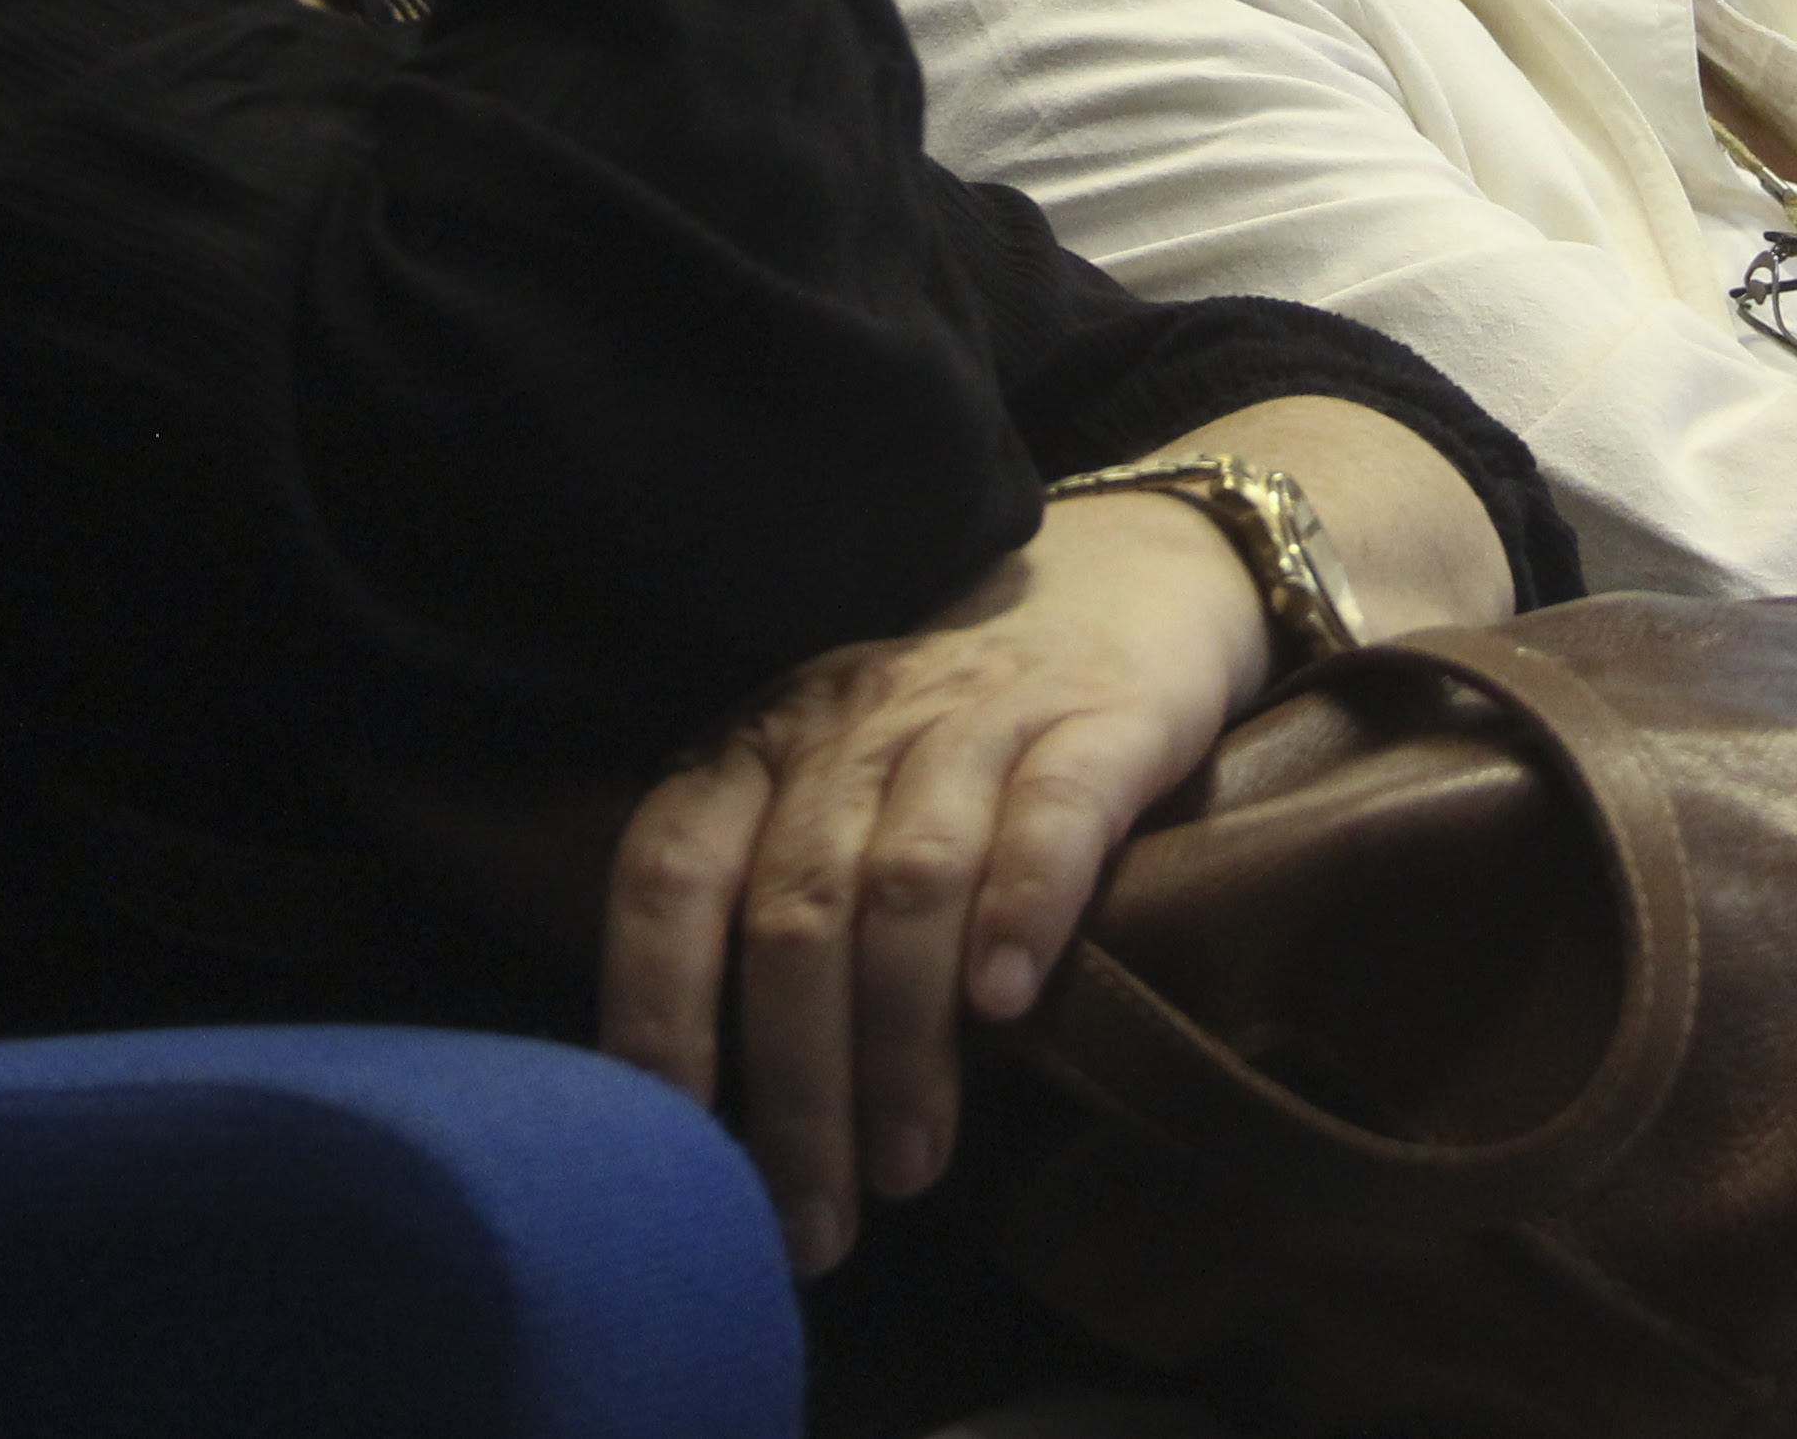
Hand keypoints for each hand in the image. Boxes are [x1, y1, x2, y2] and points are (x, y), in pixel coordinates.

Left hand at [597, 490, 1272, 1277]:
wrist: (1142, 574)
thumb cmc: (961, 729)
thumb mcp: (838, 785)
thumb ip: (775, 900)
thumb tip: (709, 1118)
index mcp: (763, 742)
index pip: (670, 871)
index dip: (655, 1009)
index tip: (668, 1150)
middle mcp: (853, 722)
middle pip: (793, 911)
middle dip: (795, 1086)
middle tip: (813, 1222)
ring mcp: (978, 712)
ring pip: (907, 879)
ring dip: (899, 1038)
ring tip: (909, 1164)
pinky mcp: (1100, 717)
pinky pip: (1048, 814)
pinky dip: (1021, 909)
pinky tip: (1010, 1004)